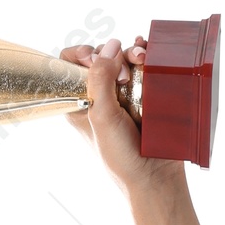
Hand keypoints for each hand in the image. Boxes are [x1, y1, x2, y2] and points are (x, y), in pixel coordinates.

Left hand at [61, 34, 183, 199]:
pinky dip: (145, 54)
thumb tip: (110, 47)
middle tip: (122, 76)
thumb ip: (100, 79)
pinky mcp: (145, 94)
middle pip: (100, 56)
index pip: (70, 64)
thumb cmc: (121, 156)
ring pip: (123, 58)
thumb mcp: (101, 117)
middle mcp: (100, 95)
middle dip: (111, 55)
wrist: (155, 176)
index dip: (80, 55)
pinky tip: (147, 51)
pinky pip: (143, 66)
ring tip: (141, 58)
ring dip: (131, 53)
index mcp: (79, 102)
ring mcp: (124, 94)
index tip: (93, 59)